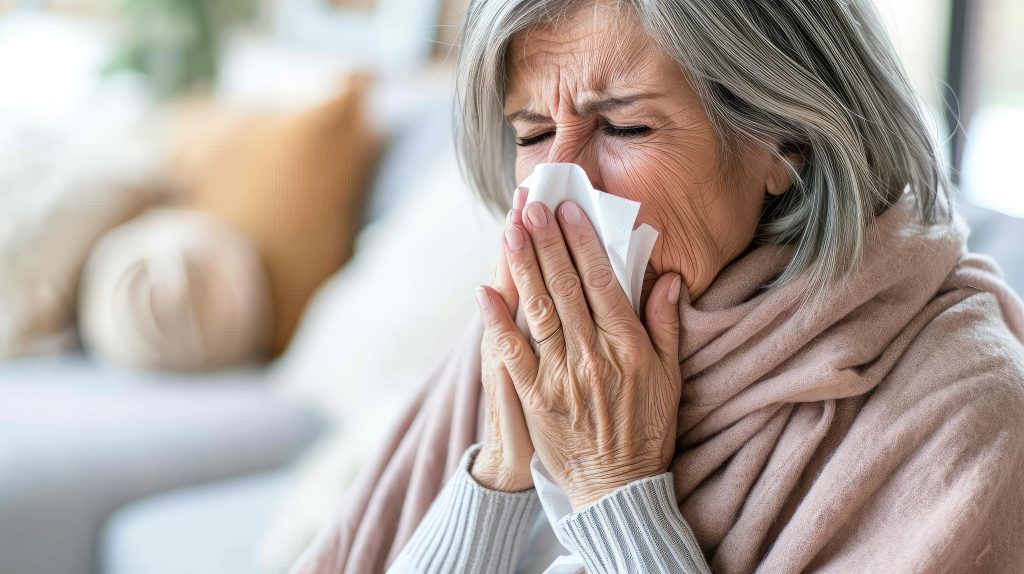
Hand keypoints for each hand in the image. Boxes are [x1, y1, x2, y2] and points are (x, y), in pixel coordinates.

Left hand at [479, 194, 683, 509]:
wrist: (618, 488)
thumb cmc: (647, 430)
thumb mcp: (670, 377)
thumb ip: (666, 325)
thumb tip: (667, 278)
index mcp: (628, 347)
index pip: (602, 282)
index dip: (583, 243)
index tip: (569, 210)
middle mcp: (593, 356)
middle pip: (565, 288)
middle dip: (546, 241)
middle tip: (531, 205)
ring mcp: (561, 377)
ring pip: (539, 310)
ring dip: (523, 267)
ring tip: (511, 230)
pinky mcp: (535, 398)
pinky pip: (513, 353)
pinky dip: (498, 322)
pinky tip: (486, 292)